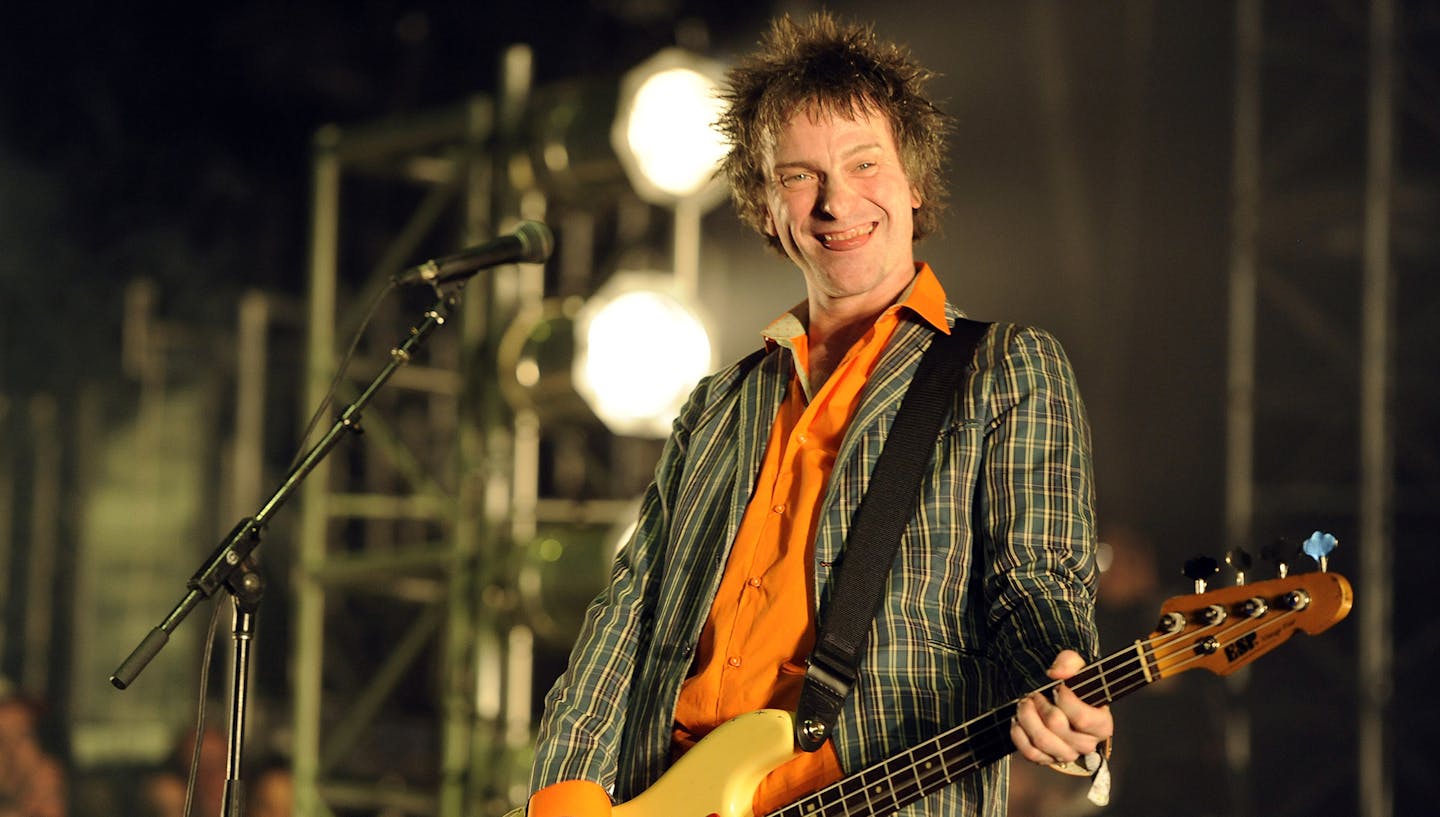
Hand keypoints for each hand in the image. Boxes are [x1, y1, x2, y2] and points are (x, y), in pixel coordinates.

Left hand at [1009, 650, 1112, 766]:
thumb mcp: (1077, 669)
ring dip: (1027, 718)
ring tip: (1024, 704)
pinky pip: (1030, 753)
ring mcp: (1066, 754)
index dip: (1065, 700)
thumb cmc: (1074, 689)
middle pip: (1057, 727)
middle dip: (1041, 705)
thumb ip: (1070, 663)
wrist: (1063, 704)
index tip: (1056, 687)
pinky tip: (1018, 720)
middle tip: (1035, 694)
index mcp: (1101, 724)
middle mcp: (1086, 744)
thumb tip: (1057, 672)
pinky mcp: (1047, 759)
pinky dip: (1018, 735)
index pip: (1082, 718)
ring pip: (1042, 740)